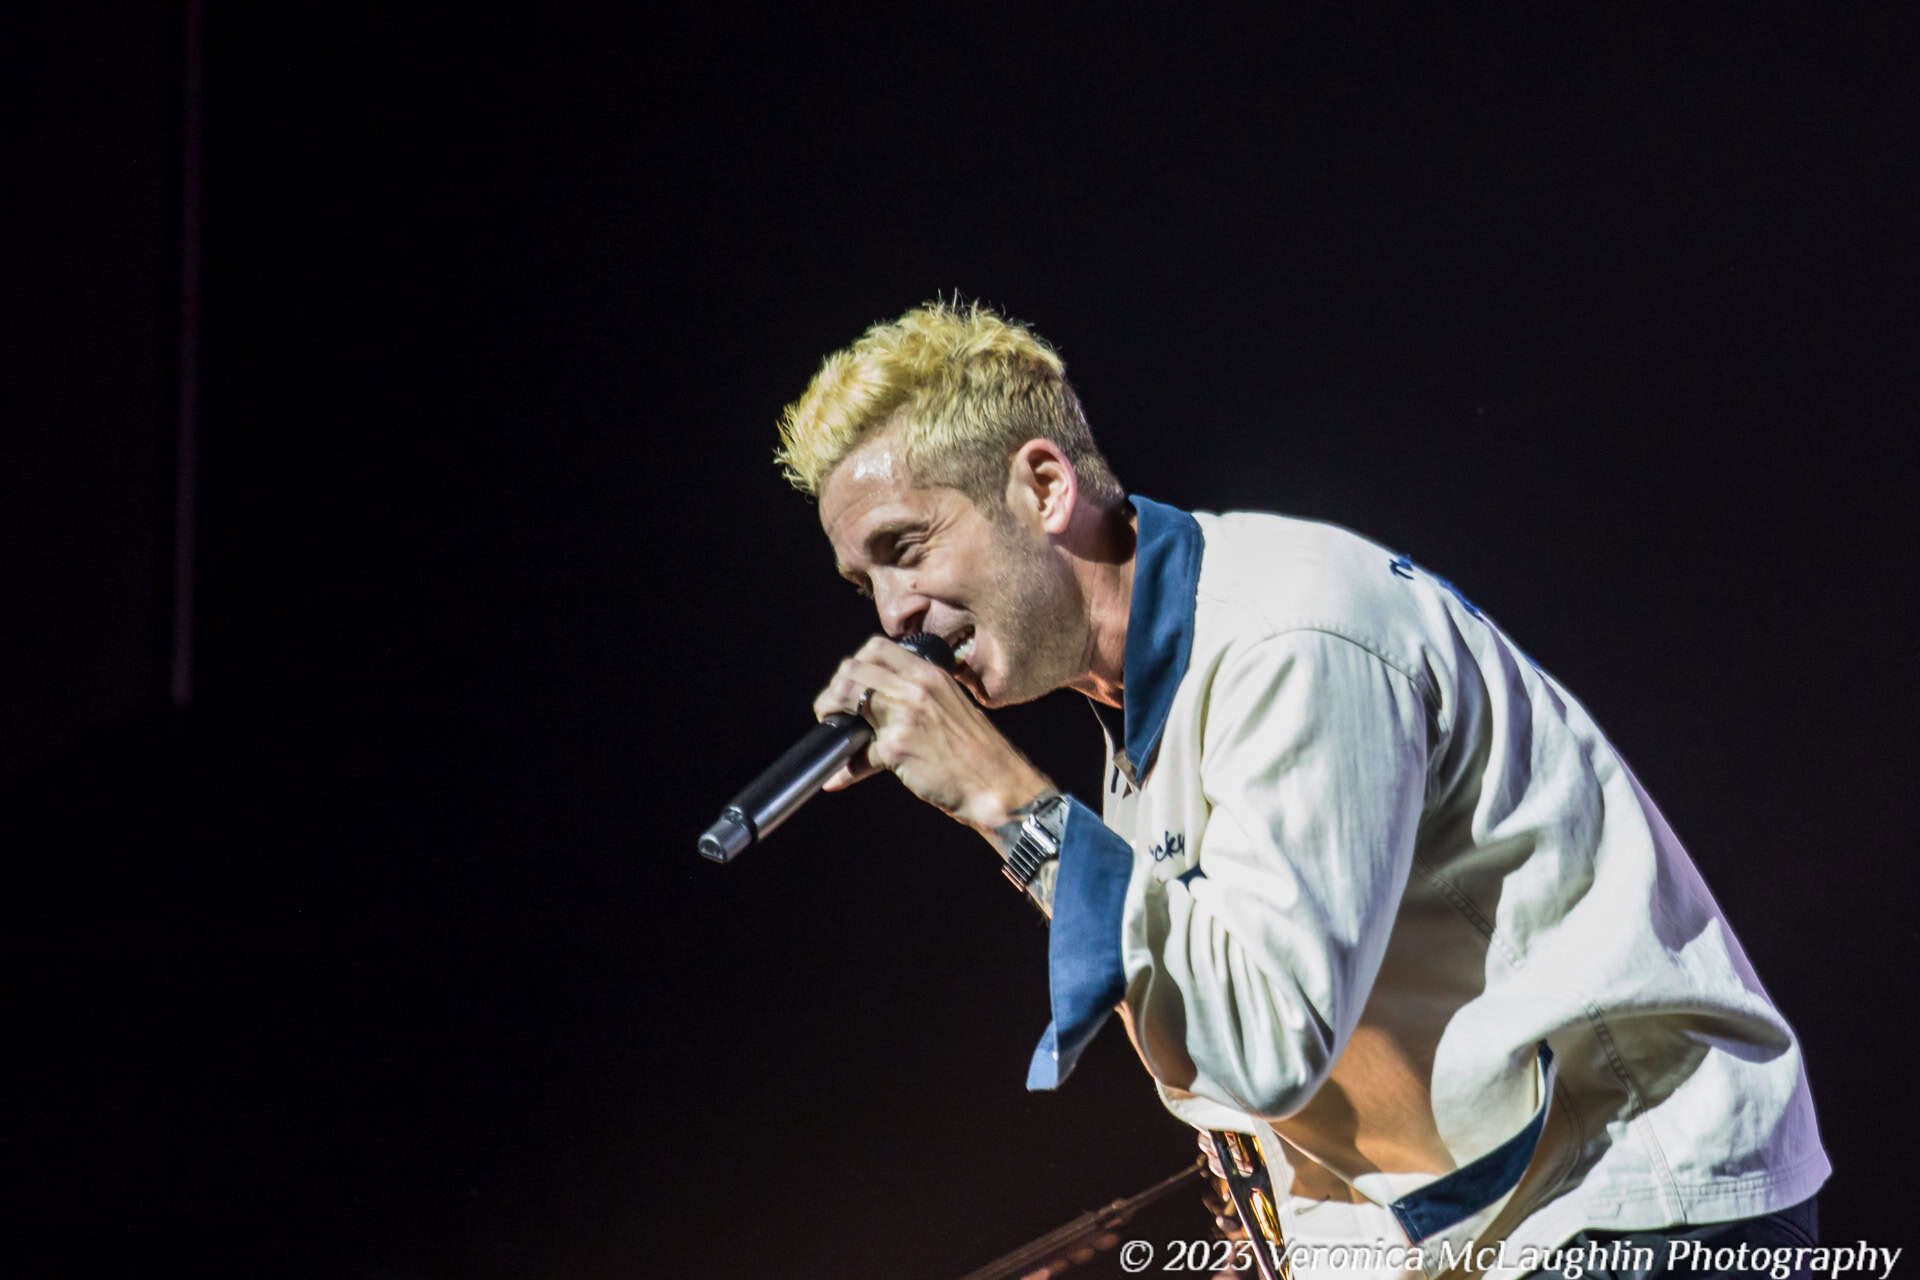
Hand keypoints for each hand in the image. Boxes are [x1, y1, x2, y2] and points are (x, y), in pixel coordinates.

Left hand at [812, 636, 1053, 837]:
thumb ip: (916, 701)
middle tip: (834, 710)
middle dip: (835, 689)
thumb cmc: (978, 754)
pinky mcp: (897, 746)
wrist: (998, 784)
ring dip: (830, 713)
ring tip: (835, 732)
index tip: (851, 685)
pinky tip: (840, 777)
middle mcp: (917, 687)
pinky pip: (858, 752)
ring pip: (848, 696)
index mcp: (930, 674)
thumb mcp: (950, 710)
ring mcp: (905, 714)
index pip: (876, 648)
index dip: (856, 665)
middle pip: (854, 668)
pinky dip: (845, 768)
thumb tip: (874, 713)